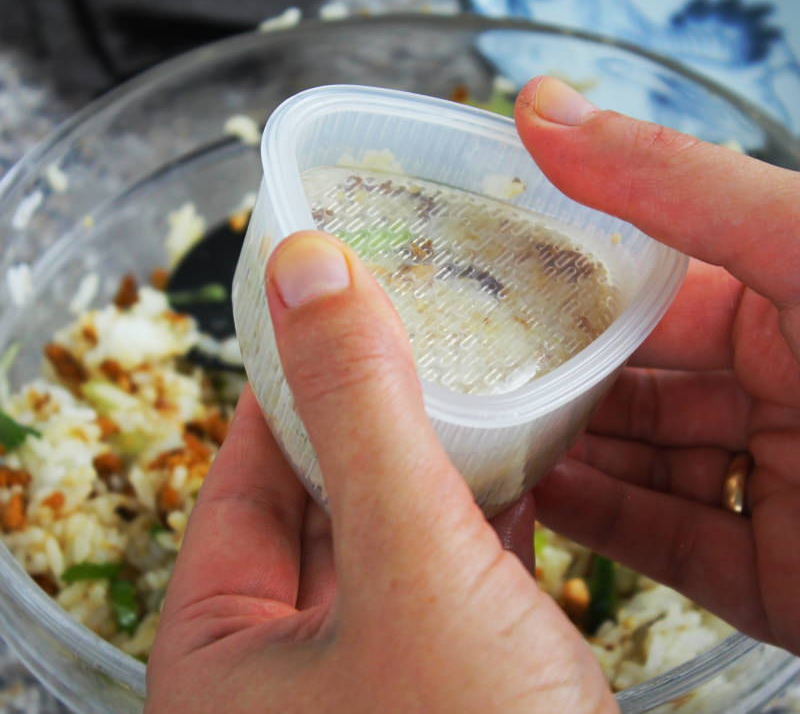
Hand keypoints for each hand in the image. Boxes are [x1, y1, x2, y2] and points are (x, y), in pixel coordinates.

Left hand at [144, 232, 615, 713]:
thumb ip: (363, 411)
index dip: (295, 368)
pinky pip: (440, 603)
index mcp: (213, 663)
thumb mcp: (414, 567)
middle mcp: (271, 695)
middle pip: (312, 507)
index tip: (340, 280)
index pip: (238, 471)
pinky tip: (527, 469)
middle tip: (425, 313)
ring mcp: (357, 709)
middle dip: (375, 412)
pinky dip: (477, 534)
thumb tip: (307, 269)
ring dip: (435, 468)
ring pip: (385, 552)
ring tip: (483, 373)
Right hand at [516, 77, 799, 649]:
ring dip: (565, 447)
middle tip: (451, 348)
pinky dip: (609, 532)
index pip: (665, 258)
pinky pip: (681, 548)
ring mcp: (793, 480)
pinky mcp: (793, 582)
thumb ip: (678, 184)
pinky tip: (540, 504)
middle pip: (647, 364)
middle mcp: (797, 378)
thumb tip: (549, 107)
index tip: (477, 244)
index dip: (572, 250)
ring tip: (471, 425)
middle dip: (552, 358)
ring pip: (651, 459)